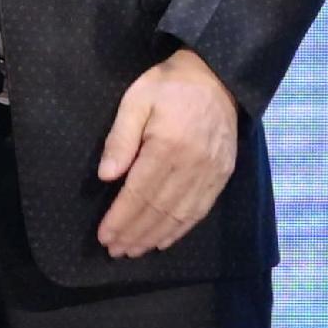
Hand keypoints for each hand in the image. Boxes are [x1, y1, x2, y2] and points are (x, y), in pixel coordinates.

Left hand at [96, 47, 238, 258]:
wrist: (217, 77)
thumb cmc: (169, 86)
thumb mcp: (137, 100)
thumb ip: (121, 138)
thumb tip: (107, 176)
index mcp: (167, 146)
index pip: (139, 193)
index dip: (120, 218)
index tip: (105, 235)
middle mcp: (191, 165)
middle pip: (158, 209)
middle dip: (133, 233)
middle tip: (115, 250)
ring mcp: (210, 172)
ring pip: (179, 216)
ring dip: (154, 237)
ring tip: (134, 250)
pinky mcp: (222, 175)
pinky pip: (200, 210)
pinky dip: (180, 230)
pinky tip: (164, 241)